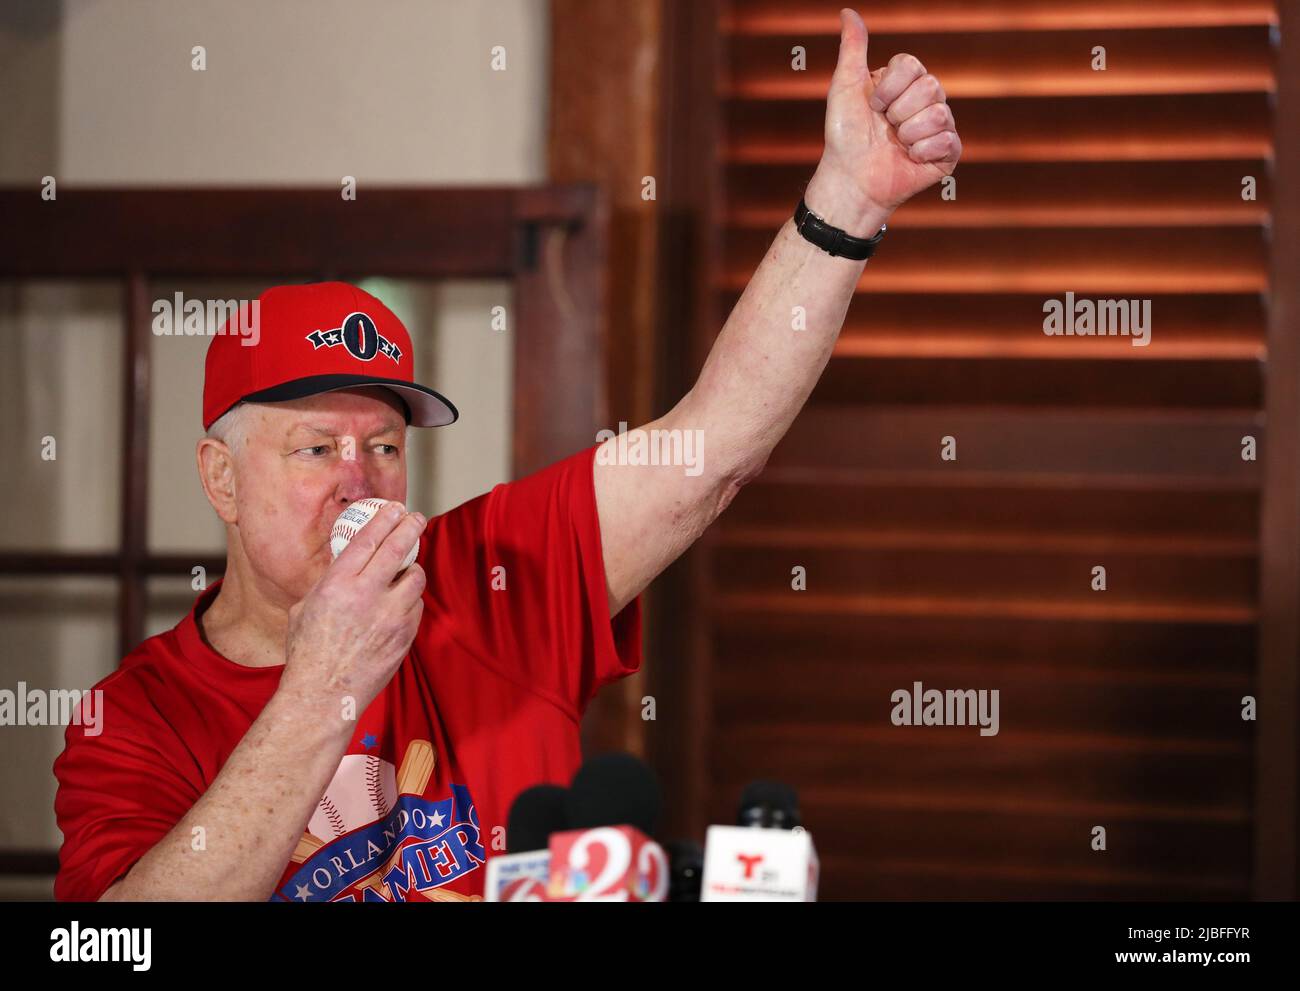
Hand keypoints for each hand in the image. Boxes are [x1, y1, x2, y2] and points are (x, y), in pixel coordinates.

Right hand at [278, 501, 426, 716]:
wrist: (324, 694)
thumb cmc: (308, 652)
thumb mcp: (307, 607)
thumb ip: (330, 583)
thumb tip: (347, 562)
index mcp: (337, 585)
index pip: (368, 540)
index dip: (384, 519)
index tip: (394, 508)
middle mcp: (366, 596)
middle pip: (398, 550)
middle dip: (410, 527)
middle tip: (416, 518)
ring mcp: (389, 617)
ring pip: (415, 579)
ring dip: (412, 569)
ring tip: (406, 569)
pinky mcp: (405, 635)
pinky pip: (415, 607)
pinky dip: (410, 601)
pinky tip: (400, 604)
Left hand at [811, 8, 961, 223]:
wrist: (851, 180)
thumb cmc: (845, 136)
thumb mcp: (844, 87)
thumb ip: (853, 48)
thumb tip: (847, 12)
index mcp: (906, 82)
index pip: (913, 65)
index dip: (889, 88)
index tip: (873, 106)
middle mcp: (926, 100)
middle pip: (931, 86)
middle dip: (899, 112)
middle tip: (886, 129)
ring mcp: (939, 127)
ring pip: (939, 114)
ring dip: (908, 134)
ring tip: (896, 145)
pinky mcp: (948, 153)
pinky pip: (947, 141)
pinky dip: (921, 152)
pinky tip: (910, 159)